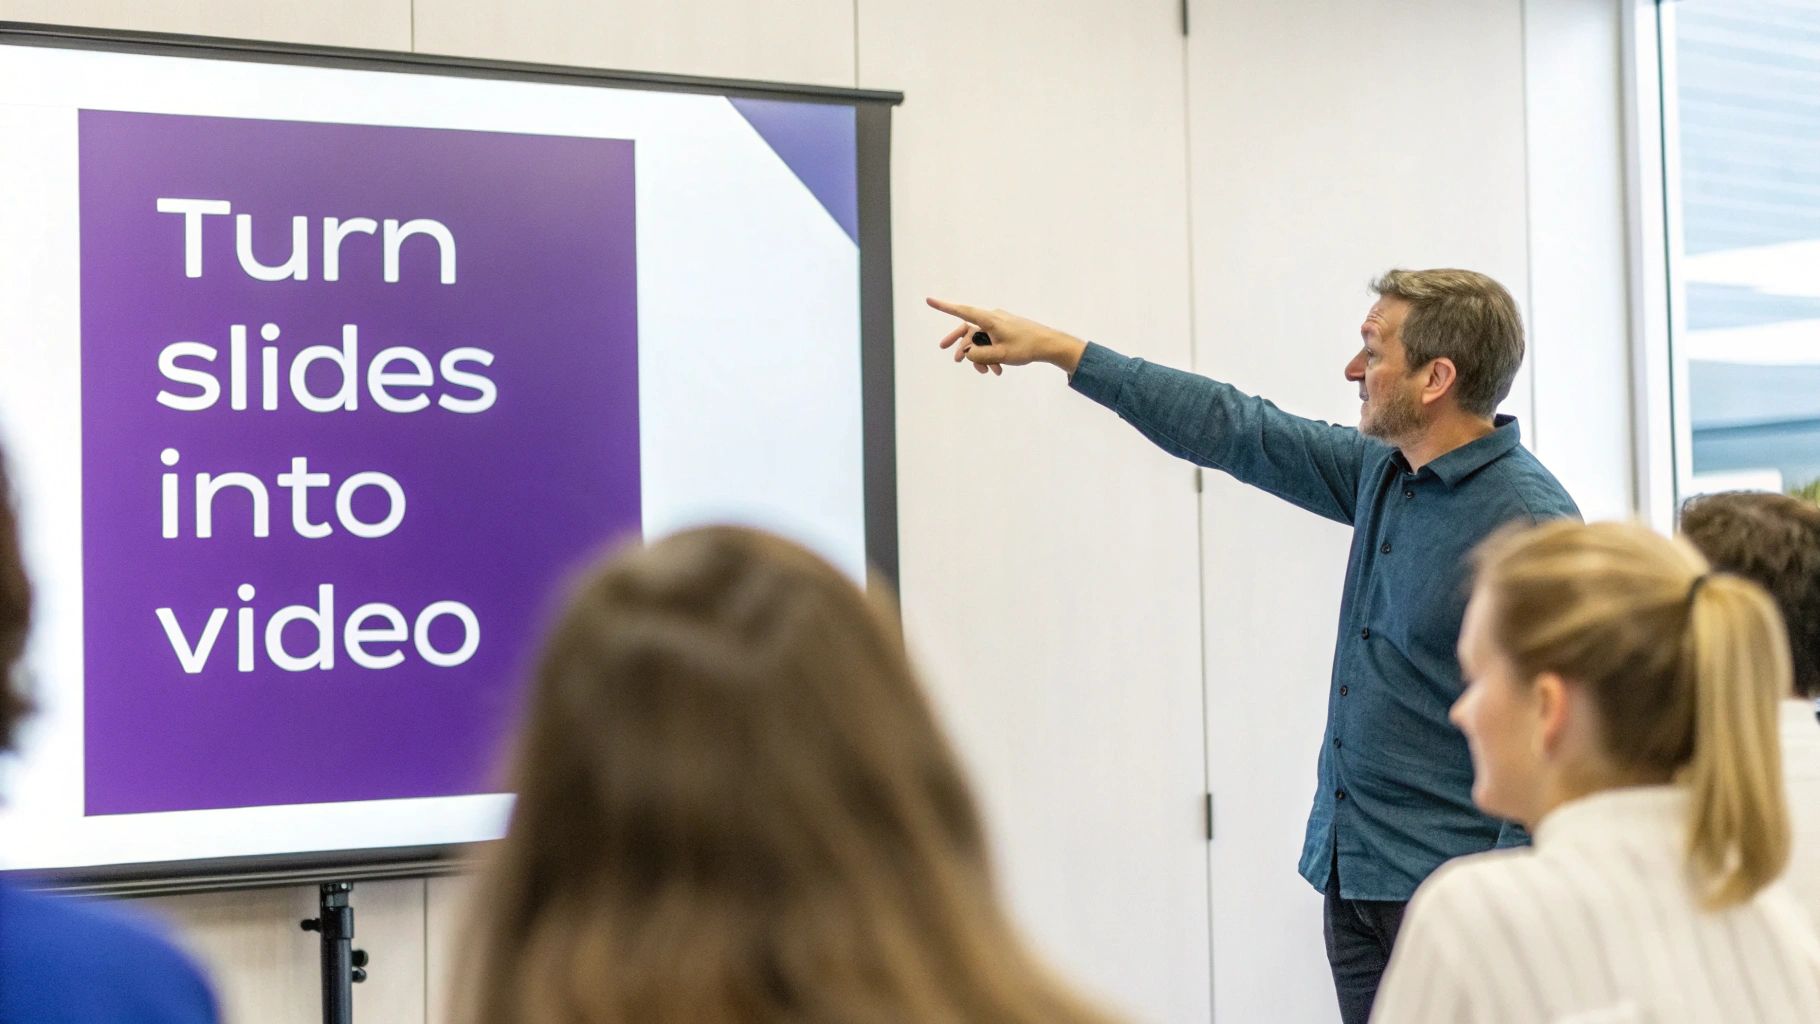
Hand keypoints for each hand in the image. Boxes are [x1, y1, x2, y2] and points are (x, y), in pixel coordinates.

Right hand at [928, 298, 1087, 375]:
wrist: (1049, 344)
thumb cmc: (1026, 347)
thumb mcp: (1000, 355)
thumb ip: (979, 355)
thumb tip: (966, 353)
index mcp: (990, 320)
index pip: (962, 312)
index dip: (944, 307)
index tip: (929, 300)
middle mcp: (992, 318)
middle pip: (968, 329)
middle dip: (960, 345)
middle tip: (950, 355)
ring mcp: (998, 324)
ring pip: (980, 339)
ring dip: (980, 356)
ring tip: (987, 372)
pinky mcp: (1004, 330)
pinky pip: (990, 341)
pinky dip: (990, 354)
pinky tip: (997, 370)